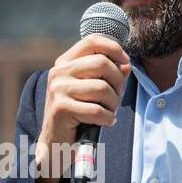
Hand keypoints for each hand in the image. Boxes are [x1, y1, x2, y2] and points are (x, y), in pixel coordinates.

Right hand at [35, 35, 131, 182]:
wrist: (55, 141)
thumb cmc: (77, 113)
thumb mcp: (91, 90)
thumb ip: (107, 75)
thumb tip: (126, 65)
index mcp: (65, 62)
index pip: (92, 41)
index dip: (114, 48)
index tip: (126, 61)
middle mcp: (58, 72)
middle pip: (101, 63)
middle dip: (117, 81)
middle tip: (117, 95)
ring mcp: (58, 89)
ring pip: (102, 88)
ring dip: (113, 103)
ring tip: (109, 111)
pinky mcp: (61, 108)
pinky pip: (97, 110)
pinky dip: (108, 118)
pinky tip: (106, 121)